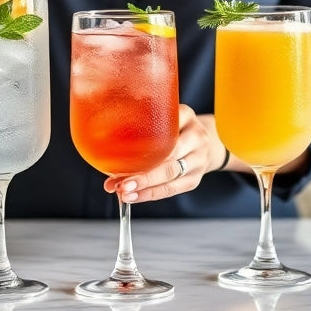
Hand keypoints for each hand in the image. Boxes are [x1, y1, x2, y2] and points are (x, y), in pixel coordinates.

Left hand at [103, 107, 226, 202]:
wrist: (208, 141)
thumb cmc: (174, 127)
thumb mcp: (165, 114)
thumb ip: (143, 119)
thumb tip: (102, 137)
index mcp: (186, 116)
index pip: (166, 129)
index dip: (144, 144)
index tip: (121, 153)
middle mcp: (196, 137)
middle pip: (168, 158)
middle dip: (143, 173)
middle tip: (120, 183)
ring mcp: (198, 160)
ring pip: (170, 176)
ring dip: (144, 187)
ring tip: (123, 192)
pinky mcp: (194, 179)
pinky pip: (171, 189)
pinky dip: (150, 194)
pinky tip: (134, 197)